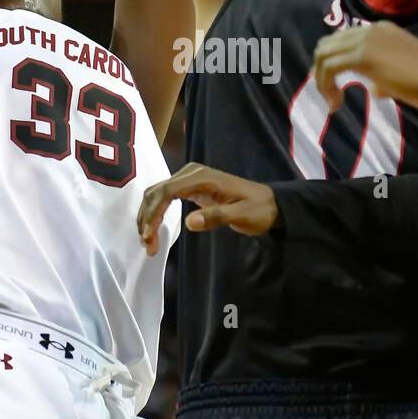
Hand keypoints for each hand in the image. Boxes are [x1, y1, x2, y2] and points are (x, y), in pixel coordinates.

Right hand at [138, 162, 278, 254]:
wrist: (270, 203)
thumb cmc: (257, 210)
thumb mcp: (241, 216)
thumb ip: (216, 217)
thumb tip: (189, 223)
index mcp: (201, 177)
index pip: (168, 191)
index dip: (154, 213)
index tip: (149, 235)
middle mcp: (191, 173)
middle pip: (158, 191)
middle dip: (147, 217)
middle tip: (147, 245)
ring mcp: (189, 178)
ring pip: (158, 193)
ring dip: (148, 216)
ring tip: (148, 242)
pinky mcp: (190, 186)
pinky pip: (166, 196)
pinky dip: (156, 212)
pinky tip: (154, 228)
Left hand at [312, 19, 417, 112]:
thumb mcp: (399, 75)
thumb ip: (382, 77)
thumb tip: (374, 89)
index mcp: (380, 30)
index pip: (344, 38)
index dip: (331, 58)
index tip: (328, 80)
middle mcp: (369, 30)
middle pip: (329, 42)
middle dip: (320, 66)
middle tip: (324, 89)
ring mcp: (365, 40)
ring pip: (325, 53)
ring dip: (321, 78)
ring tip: (331, 100)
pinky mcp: (362, 56)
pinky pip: (330, 67)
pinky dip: (326, 85)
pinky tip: (336, 102)